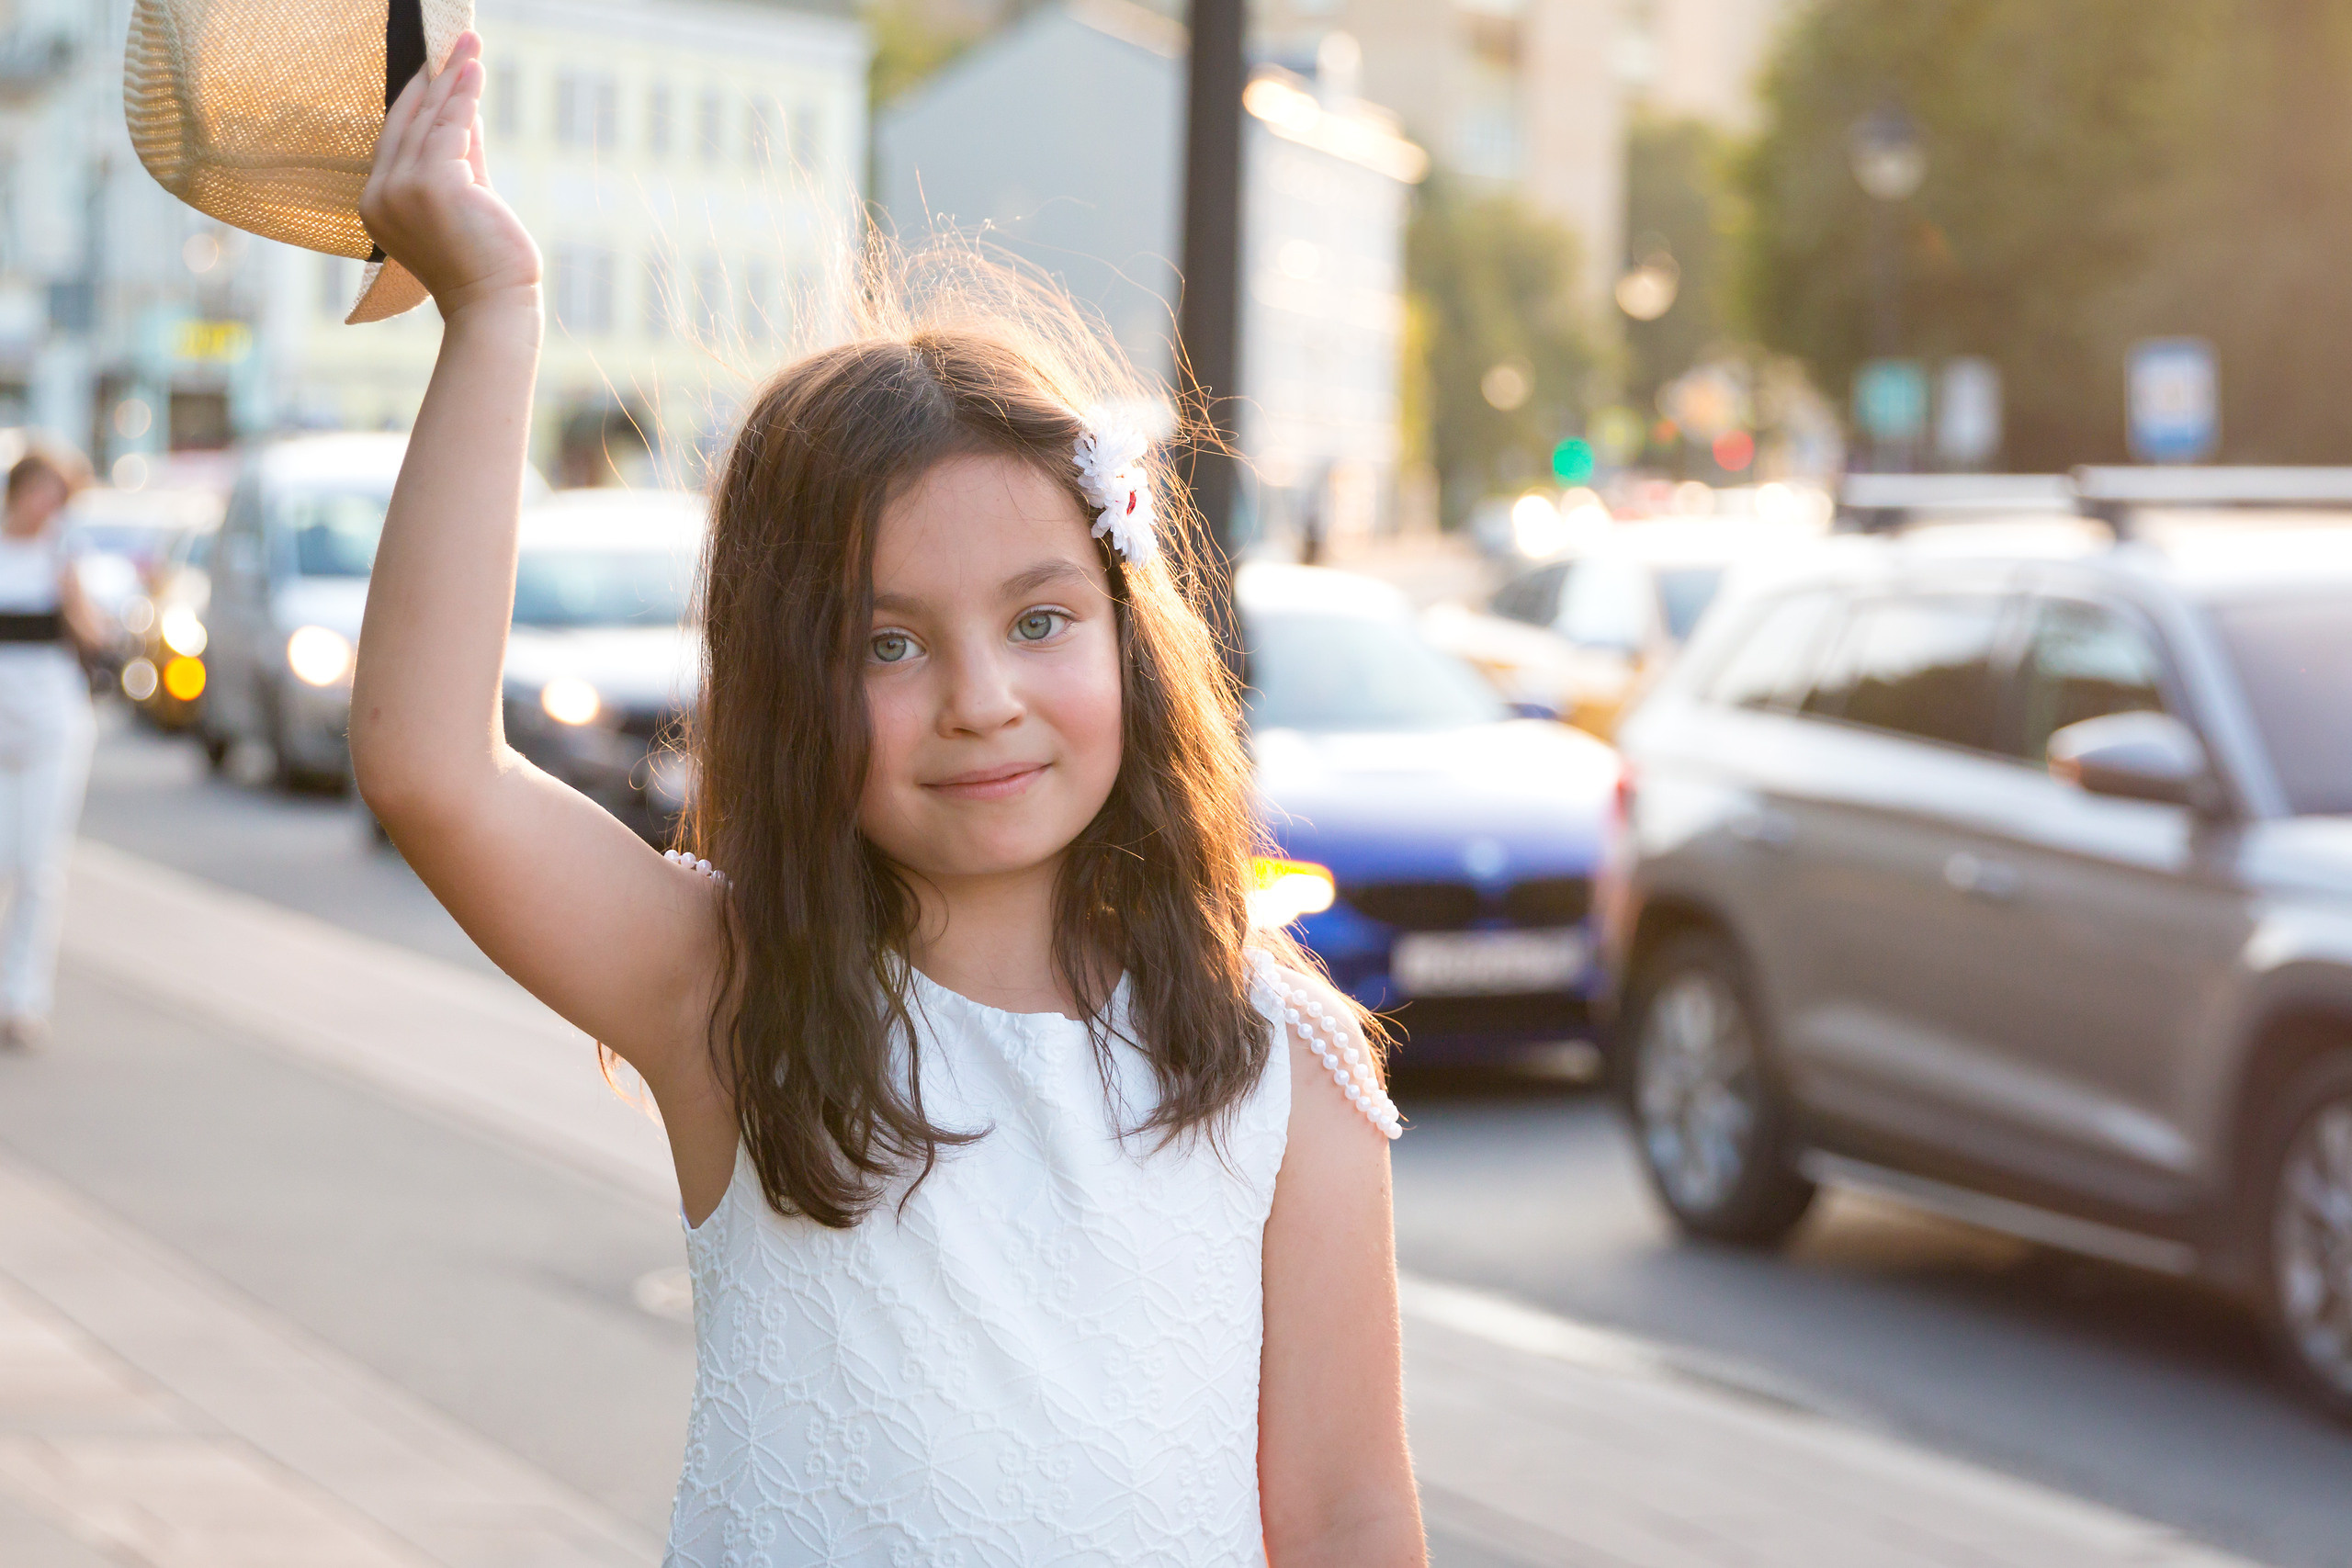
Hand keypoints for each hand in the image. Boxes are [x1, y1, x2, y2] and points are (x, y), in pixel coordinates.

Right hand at [357, 32, 539, 319]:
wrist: (493, 306)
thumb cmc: (483, 263)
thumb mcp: (464, 199)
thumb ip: (459, 156)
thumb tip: (464, 107)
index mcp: (376, 205)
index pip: (396, 139)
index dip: (415, 100)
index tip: (432, 68)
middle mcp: (381, 194)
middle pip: (407, 123)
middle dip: (432, 79)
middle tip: (452, 43)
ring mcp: (402, 189)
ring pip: (429, 121)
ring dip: (451, 79)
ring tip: (469, 46)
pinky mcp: (432, 184)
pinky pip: (450, 128)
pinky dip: (464, 96)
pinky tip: (474, 71)